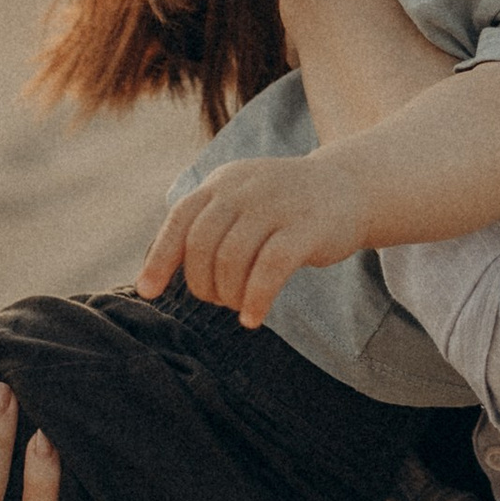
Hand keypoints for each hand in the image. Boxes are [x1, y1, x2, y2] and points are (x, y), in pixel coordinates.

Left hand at [136, 152, 369, 331]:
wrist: (350, 187)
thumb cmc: (286, 206)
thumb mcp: (242, 200)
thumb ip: (208, 223)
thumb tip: (158, 268)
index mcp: (223, 183)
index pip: (180, 218)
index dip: (160, 258)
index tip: (149, 291)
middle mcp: (245, 189)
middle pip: (202, 244)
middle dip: (201, 283)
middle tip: (216, 300)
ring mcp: (276, 206)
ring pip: (232, 259)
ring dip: (228, 294)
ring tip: (238, 307)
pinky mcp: (306, 229)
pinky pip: (269, 270)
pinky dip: (255, 299)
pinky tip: (254, 317)